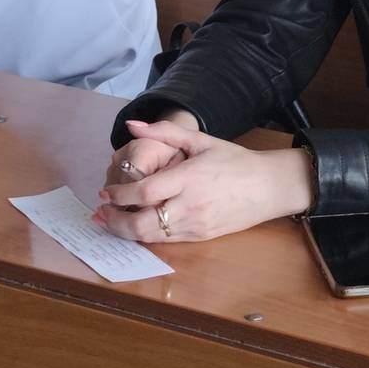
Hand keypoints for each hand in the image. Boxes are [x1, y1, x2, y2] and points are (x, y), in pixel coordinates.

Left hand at [97, 116, 314, 242]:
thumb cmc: (235, 161)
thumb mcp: (201, 140)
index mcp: (189, 178)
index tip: (105, 191)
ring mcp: (195, 225)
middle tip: (100, 212)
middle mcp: (190, 205)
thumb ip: (165, 131)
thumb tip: (132, 126)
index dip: (119, 194)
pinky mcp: (201, 237)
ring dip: (125, 232)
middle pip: (142, 223)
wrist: (268, 187)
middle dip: (115, 221)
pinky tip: (135, 227)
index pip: (145, 192)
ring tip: (110, 222)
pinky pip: (167, 242)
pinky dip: (146, 236)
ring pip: (151, 237)